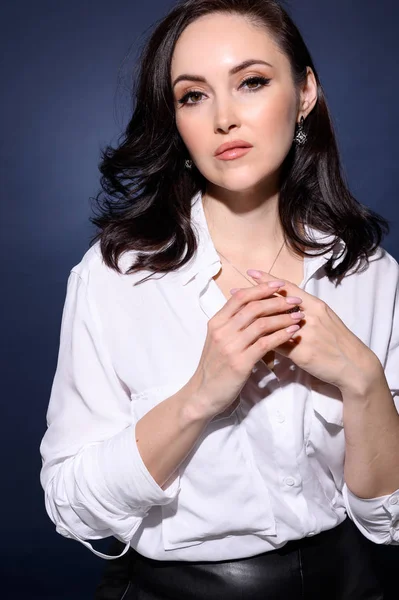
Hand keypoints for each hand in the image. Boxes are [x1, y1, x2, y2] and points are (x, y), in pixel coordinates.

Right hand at [190, 281, 304, 418]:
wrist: (204, 393)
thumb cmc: (214, 367)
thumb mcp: (218, 340)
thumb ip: (232, 323)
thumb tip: (253, 306)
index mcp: (216, 322)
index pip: (240, 297)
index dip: (261, 288)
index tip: (279, 284)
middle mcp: (222, 331)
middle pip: (253, 307)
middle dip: (277, 301)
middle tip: (295, 300)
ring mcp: (230, 346)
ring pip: (261, 324)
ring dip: (283, 318)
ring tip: (298, 316)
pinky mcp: (240, 363)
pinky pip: (265, 344)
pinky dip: (281, 336)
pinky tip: (292, 333)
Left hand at [245, 270, 378, 392]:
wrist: (354, 366)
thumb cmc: (338, 342)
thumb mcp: (324, 321)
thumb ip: (303, 313)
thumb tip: (283, 308)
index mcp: (316, 305)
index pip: (288, 288)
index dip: (268, 279)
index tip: (250, 273)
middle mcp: (310, 316)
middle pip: (277, 303)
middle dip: (254, 297)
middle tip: (235, 292)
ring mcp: (306, 334)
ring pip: (274, 324)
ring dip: (254, 319)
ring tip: (236, 316)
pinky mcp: (303, 353)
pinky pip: (278, 345)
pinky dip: (264, 343)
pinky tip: (249, 341)